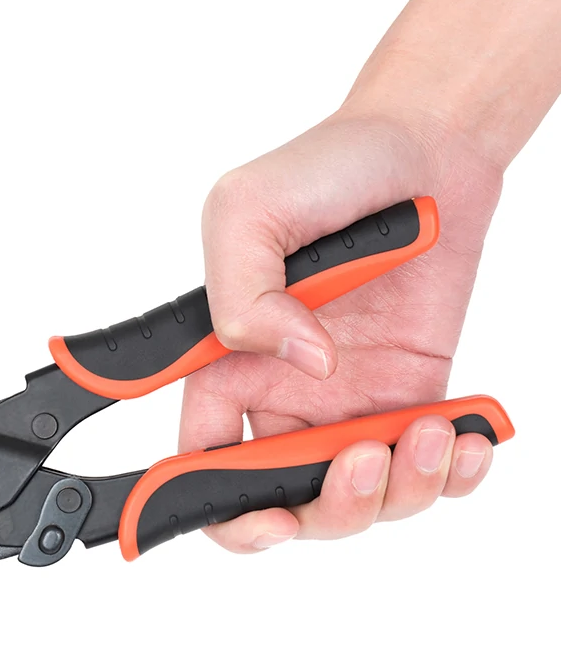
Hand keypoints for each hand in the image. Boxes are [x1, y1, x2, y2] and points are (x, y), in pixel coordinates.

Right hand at [180, 108, 504, 552]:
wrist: (425, 149)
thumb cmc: (326, 169)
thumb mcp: (248, 210)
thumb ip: (243, 294)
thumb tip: (300, 363)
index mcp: (226, 367)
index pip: (202, 460)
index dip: (220, 507)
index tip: (263, 516)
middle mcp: (282, 396)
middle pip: (284, 500)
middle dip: (323, 508)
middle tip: (361, 462)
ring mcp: (348, 405)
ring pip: (358, 499)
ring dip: (396, 490)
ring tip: (427, 432)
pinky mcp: (412, 400)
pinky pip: (426, 471)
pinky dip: (451, 474)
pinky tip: (464, 436)